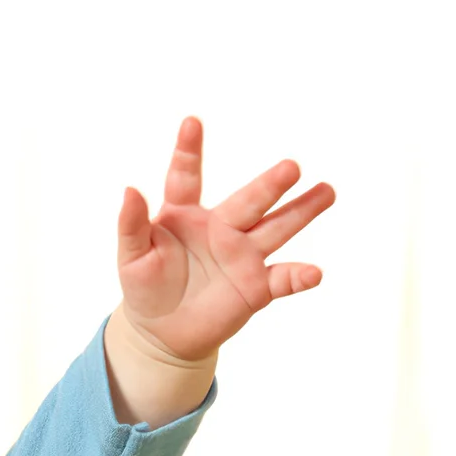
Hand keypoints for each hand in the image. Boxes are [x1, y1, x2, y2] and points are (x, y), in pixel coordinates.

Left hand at [116, 118, 334, 364]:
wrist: (161, 333)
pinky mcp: (256, 286)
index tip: (190, 122)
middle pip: (249, 201)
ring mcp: (242, 255)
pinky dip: (299, 276)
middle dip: (270, 185)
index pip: (186, 178)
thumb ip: (130, 225)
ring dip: (302, 211)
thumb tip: (129, 190)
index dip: (188, 151)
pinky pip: (282, 279)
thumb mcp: (131, 258)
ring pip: (277, 228)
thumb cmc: (145, 289)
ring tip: (326, 191)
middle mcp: (221, 228)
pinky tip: (313, 273)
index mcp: (185, 215)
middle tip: (291, 167)